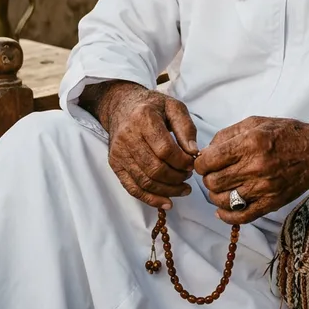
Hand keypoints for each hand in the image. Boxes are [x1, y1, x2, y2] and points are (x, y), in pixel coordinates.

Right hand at [94, 82, 199, 209]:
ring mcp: (119, 152)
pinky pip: (132, 188)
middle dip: (176, 178)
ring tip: (183, 189)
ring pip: (144, 181)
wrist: (122, 106)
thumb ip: (186, 128)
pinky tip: (167, 202)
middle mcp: (127, 136)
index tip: (193, 163)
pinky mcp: (114, 164)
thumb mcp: (173, 107)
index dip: (182, 161)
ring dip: (167, 190)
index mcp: (143, 118)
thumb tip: (194, 152)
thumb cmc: (152, 106)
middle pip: (155, 169)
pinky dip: (150, 198)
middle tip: (189, 177)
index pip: (165, 149)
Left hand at [194, 116, 308, 224]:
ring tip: (219, 186)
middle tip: (212, 172)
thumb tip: (206, 150)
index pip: (210, 160)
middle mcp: (256, 167)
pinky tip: (222, 209)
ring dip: (214, 194)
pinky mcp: (270, 203)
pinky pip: (241, 217)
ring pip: (223, 200)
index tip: (203, 161)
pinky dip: (226, 216)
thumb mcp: (255, 122)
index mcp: (250, 143)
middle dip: (207, 177)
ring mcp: (264, 188)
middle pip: (213, 181)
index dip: (200, 162)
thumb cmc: (286, 134)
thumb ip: (228, 134)